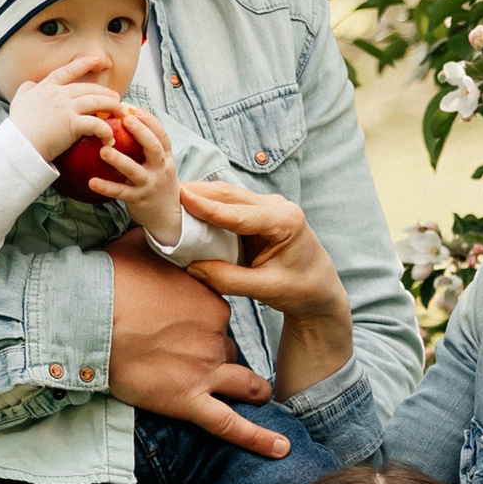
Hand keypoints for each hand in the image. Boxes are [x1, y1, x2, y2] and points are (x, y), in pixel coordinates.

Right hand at [9, 51, 126, 165]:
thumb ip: (26, 89)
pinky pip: (96, 125)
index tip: (97, 60)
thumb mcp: (18, 101)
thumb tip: (31, 84)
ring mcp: (67, 108)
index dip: (84, 63)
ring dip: (112, 107)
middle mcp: (59, 94)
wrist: (18, 144)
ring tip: (121, 112)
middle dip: (105, 92)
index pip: (68, 71)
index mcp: (47, 87)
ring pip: (97, 102)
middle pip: (89, 88)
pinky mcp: (73, 124)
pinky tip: (109, 138)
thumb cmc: (18, 127)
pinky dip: (106, 131)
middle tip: (116, 97)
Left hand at [91, 103, 183, 245]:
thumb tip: (125, 117)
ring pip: (135, 171)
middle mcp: (160, 169)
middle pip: (154, 148)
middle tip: (125, 119)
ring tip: (103, 151)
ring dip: (119, 160)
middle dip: (141, 132)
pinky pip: (120, 193)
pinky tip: (92, 182)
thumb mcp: (159, 163)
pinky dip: (106, 187)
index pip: (162, 136)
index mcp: (166, 157)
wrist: (167, 216)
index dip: (150, 121)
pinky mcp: (138, 199)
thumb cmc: (157, 182)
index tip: (135, 110)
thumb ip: (146, 145)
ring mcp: (149, 185)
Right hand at [105, 238, 289, 458]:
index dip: (207, 321)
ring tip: (258, 395)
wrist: (87, 315)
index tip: (191, 322)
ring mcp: (206, 369)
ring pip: (243, 383)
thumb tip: (159, 215)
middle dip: (220, 354)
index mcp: (210, 300)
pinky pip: (231, 426)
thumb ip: (159, 237)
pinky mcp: (190, 401)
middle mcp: (216, 334)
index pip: (220, 314)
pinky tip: (280, 450)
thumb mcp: (140, 245)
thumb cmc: (108, 280)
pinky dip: (258, 439)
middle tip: (194, 357)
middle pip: (230, 348)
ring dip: (251, 389)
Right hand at [180, 181, 354, 399]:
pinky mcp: (258, 212)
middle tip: (162, 193)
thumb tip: (191, 267)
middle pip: (229, 195)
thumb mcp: (265, 289)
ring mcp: (268, 206)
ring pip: (227, 195)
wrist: (320, 289)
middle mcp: (278, 206)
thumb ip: (228, 279)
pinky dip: (206, 203)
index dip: (207, 206)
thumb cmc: (299, 290)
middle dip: (196, 193)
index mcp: (285, 221)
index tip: (180, 196)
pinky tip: (184, 205)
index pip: (238, 213)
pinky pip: (228, 204)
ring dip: (198, 195)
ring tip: (167, 196)